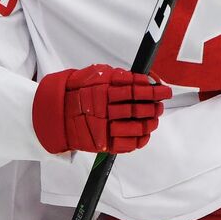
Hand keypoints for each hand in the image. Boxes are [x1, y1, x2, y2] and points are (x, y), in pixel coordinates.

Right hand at [32, 65, 172, 154]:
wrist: (56, 113)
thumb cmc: (79, 92)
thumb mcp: (96, 75)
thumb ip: (118, 76)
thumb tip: (144, 79)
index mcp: (103, 91)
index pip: (136, 90)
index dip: (153, 91)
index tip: (164, 90)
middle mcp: (105, 110)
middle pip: (138, 109)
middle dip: (154, 106)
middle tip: (161, 104)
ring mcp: (104, 128)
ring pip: (137, 127)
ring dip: (151, 122)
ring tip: (155, 118)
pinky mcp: (104, 144)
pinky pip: (129, 144)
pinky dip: (141, 139)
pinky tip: (146, 133)